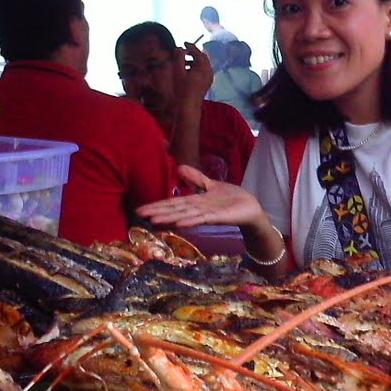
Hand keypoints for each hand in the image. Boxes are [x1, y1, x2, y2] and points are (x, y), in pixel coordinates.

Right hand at [136, 165, 263, 228]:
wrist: (251, 208)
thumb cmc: (231, 199)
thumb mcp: (211, 185)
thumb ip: (196, 179)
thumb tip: (179, 167)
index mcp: (195, 202)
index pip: (174, 203)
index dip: (157, 206)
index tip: (141, 210)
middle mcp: (198, 210)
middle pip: (175, 210)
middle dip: (158, 213)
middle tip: (140, 216)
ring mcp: (208, 214)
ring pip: (186, 216)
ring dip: (170, 218)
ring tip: (154, 221)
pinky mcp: (219, 217)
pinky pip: (203, 218)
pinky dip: (191, 221)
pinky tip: (180, 223)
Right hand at [178, 41, 214, 103]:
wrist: (188, 107)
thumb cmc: (182, 90)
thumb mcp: (178, 72)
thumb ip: (179, 58)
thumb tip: (180, 48)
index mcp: (204, 68)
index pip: (199, 53)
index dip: (191, 47)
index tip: (184, 43)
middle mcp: (209, 72)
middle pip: (202, 58)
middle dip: (193, 53)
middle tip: (183, 51)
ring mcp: (209, 78)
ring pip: (203, 64)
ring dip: (193, 61)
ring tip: (182, 62)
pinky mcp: (207, 83)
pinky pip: (203, 71)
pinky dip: (196, 67)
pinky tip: (186, 71)